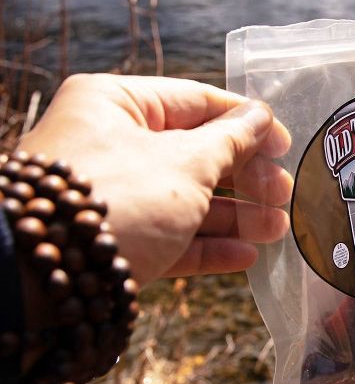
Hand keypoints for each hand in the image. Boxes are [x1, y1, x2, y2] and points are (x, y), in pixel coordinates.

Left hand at [17, 74, 292, 285]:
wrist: (41, 281)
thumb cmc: (118, 198)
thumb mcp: (184, 162)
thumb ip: (230, 140)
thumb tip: (260, 117)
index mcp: (117, 105)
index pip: (195, 102)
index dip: (246, 123)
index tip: (285, 144)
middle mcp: (110, 145)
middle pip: (194, 154)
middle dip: (245, 177)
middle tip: (284, 194)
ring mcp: (112, 197)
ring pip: (185, 199)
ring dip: (235, 216)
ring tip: (277, 230)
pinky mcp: (114, 243)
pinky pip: (168, 236)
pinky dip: (207, 246)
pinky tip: (246, 257)